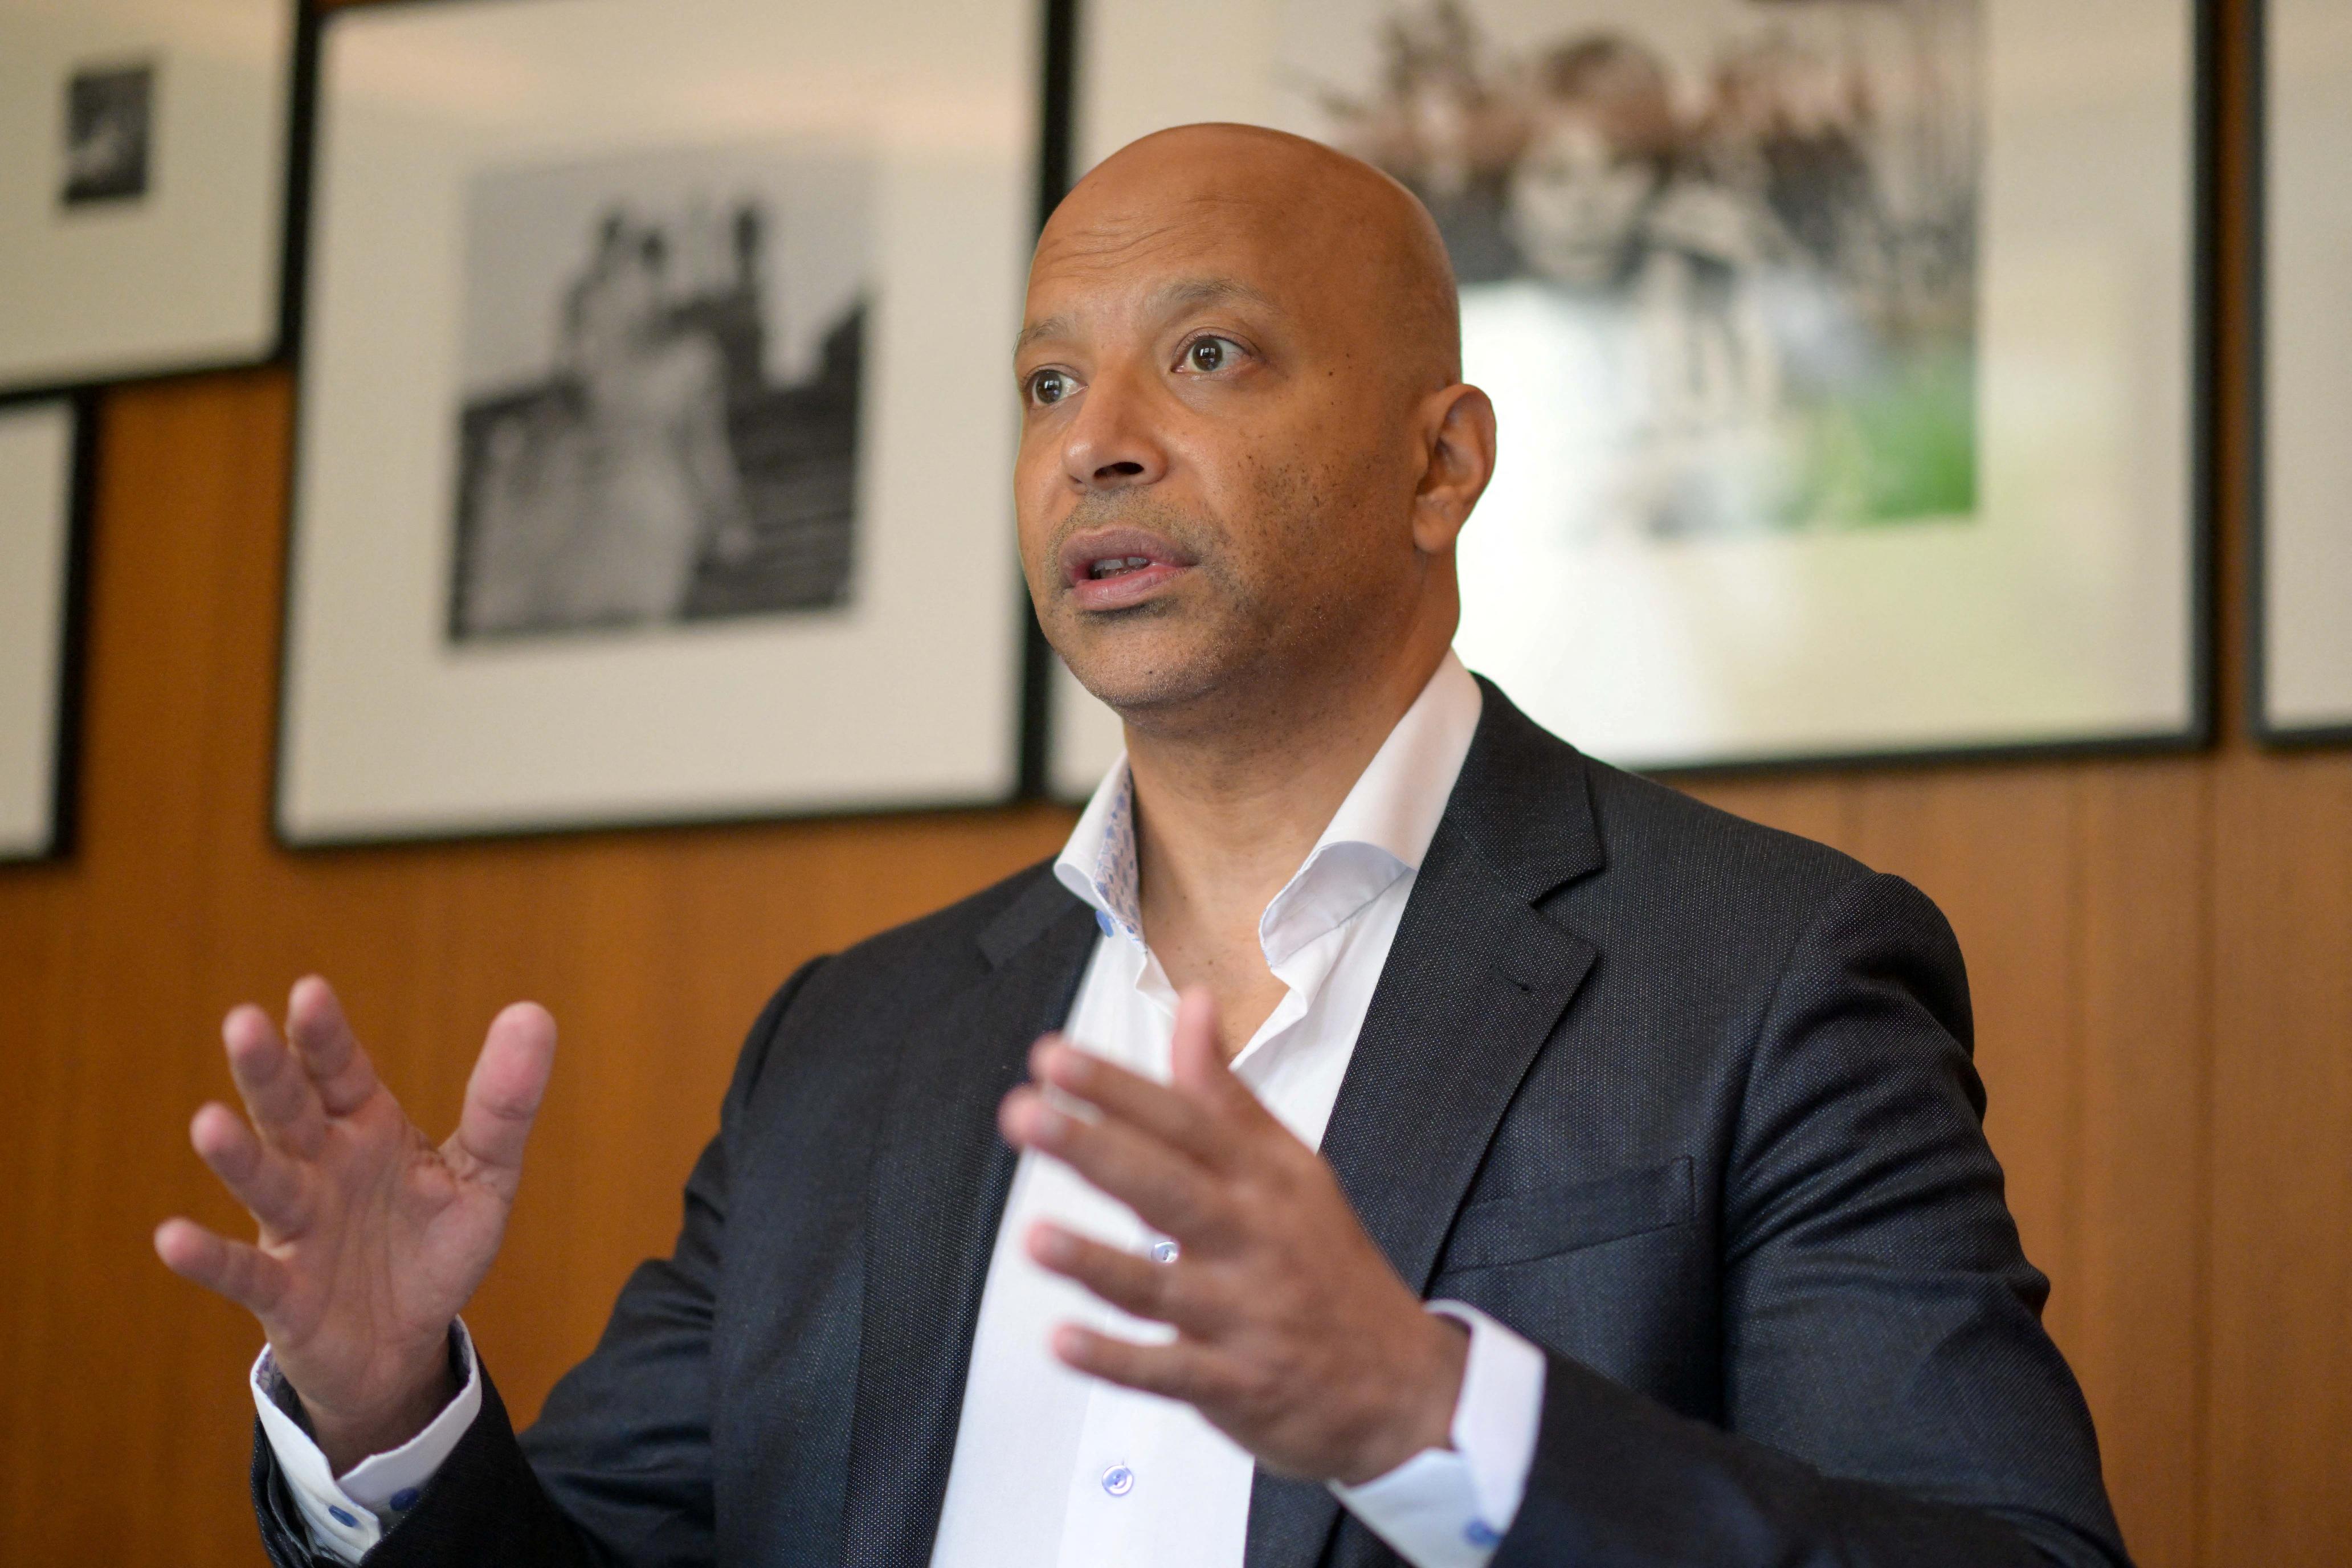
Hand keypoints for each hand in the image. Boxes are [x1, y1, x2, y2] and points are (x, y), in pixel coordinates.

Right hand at [154, 976, 555, 1470]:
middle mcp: (321, 1166)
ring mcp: (296, 1227)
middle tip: (243, 1024)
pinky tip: (172, 1238)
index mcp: (367, 1127)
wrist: (406, 1344)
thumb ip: (503, 1104)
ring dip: (235, 1154)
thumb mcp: (485, 1174)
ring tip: (208, 1122)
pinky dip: (210, 1258)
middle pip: (290, 1110)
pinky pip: (243, 1272)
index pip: (342, 1070)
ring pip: (264, 1181)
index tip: (310, 991)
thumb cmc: (434, 1246)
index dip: (326, 1035)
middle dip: (268, 1071)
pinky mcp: (282, 1291)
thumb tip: (534, 1011)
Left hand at [997, 989, 1466, 1485]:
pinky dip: (1116, 1360)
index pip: (1185, 1121)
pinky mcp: (1235, 1385)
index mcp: (1264, 1179)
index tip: (1053, 1057)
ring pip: (1162, 1286)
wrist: (1401, 1384)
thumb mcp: (1290, 1167)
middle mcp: (1254, 1239)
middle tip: (1027, 1115)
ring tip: (1033, 1236)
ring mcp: (1245, 1315)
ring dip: (1097, 1262)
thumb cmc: (1326, 1262)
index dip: (1118, 1088)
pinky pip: (1168, 1372)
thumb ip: (1225, 1093)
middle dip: (1096, 1150)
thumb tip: (1193, 1004)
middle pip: (1169, 1188)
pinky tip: (1063, 1341)